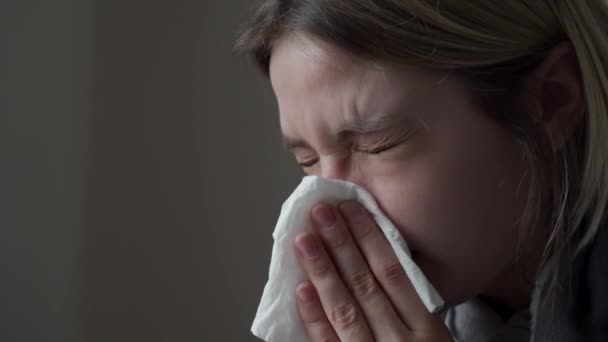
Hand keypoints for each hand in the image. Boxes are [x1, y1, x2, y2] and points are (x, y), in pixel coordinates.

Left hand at [293, 201, 452, 341]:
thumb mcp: (435, 339)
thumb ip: (410, 307)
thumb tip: (381, 262)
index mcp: (427, 330)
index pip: (393, 272)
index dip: (369, 238)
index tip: (351, 210)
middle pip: (366, 284)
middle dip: (341, 245)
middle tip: (321, 212)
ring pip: (344, 310)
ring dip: (322, 271)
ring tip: (305, 240)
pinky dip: (313, 317)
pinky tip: (301, 289)